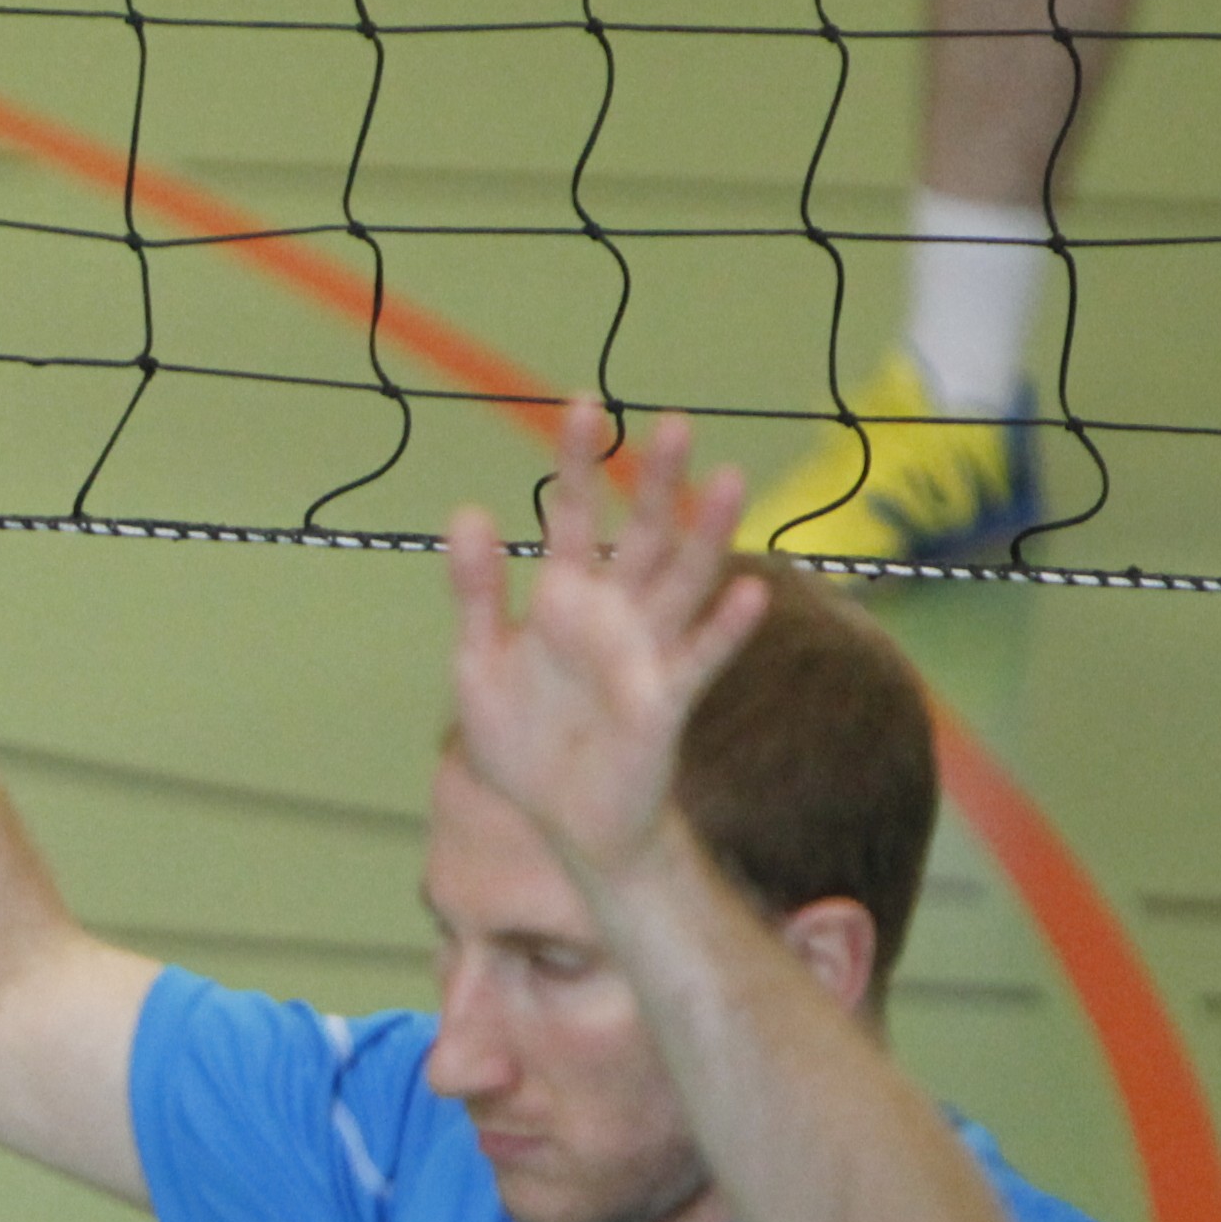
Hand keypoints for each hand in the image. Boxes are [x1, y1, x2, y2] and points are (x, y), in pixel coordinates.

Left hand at [445, 398, 775, 882]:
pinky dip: (725, 628)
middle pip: (642, 534)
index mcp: (564, 599)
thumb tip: (468, 511)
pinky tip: (752, 591)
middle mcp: (614, 615)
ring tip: (731, 478)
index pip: (574, 517)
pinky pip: (699, 659)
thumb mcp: (478, 663)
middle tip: (673, 421)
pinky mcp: (663, 704)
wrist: (559, 820)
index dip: (577, 463)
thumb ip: (475, 593)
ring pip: (684, 582)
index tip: (581, 402)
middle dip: (656, 481)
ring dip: (708, 534)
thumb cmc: (522, 740)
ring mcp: (645, 654)